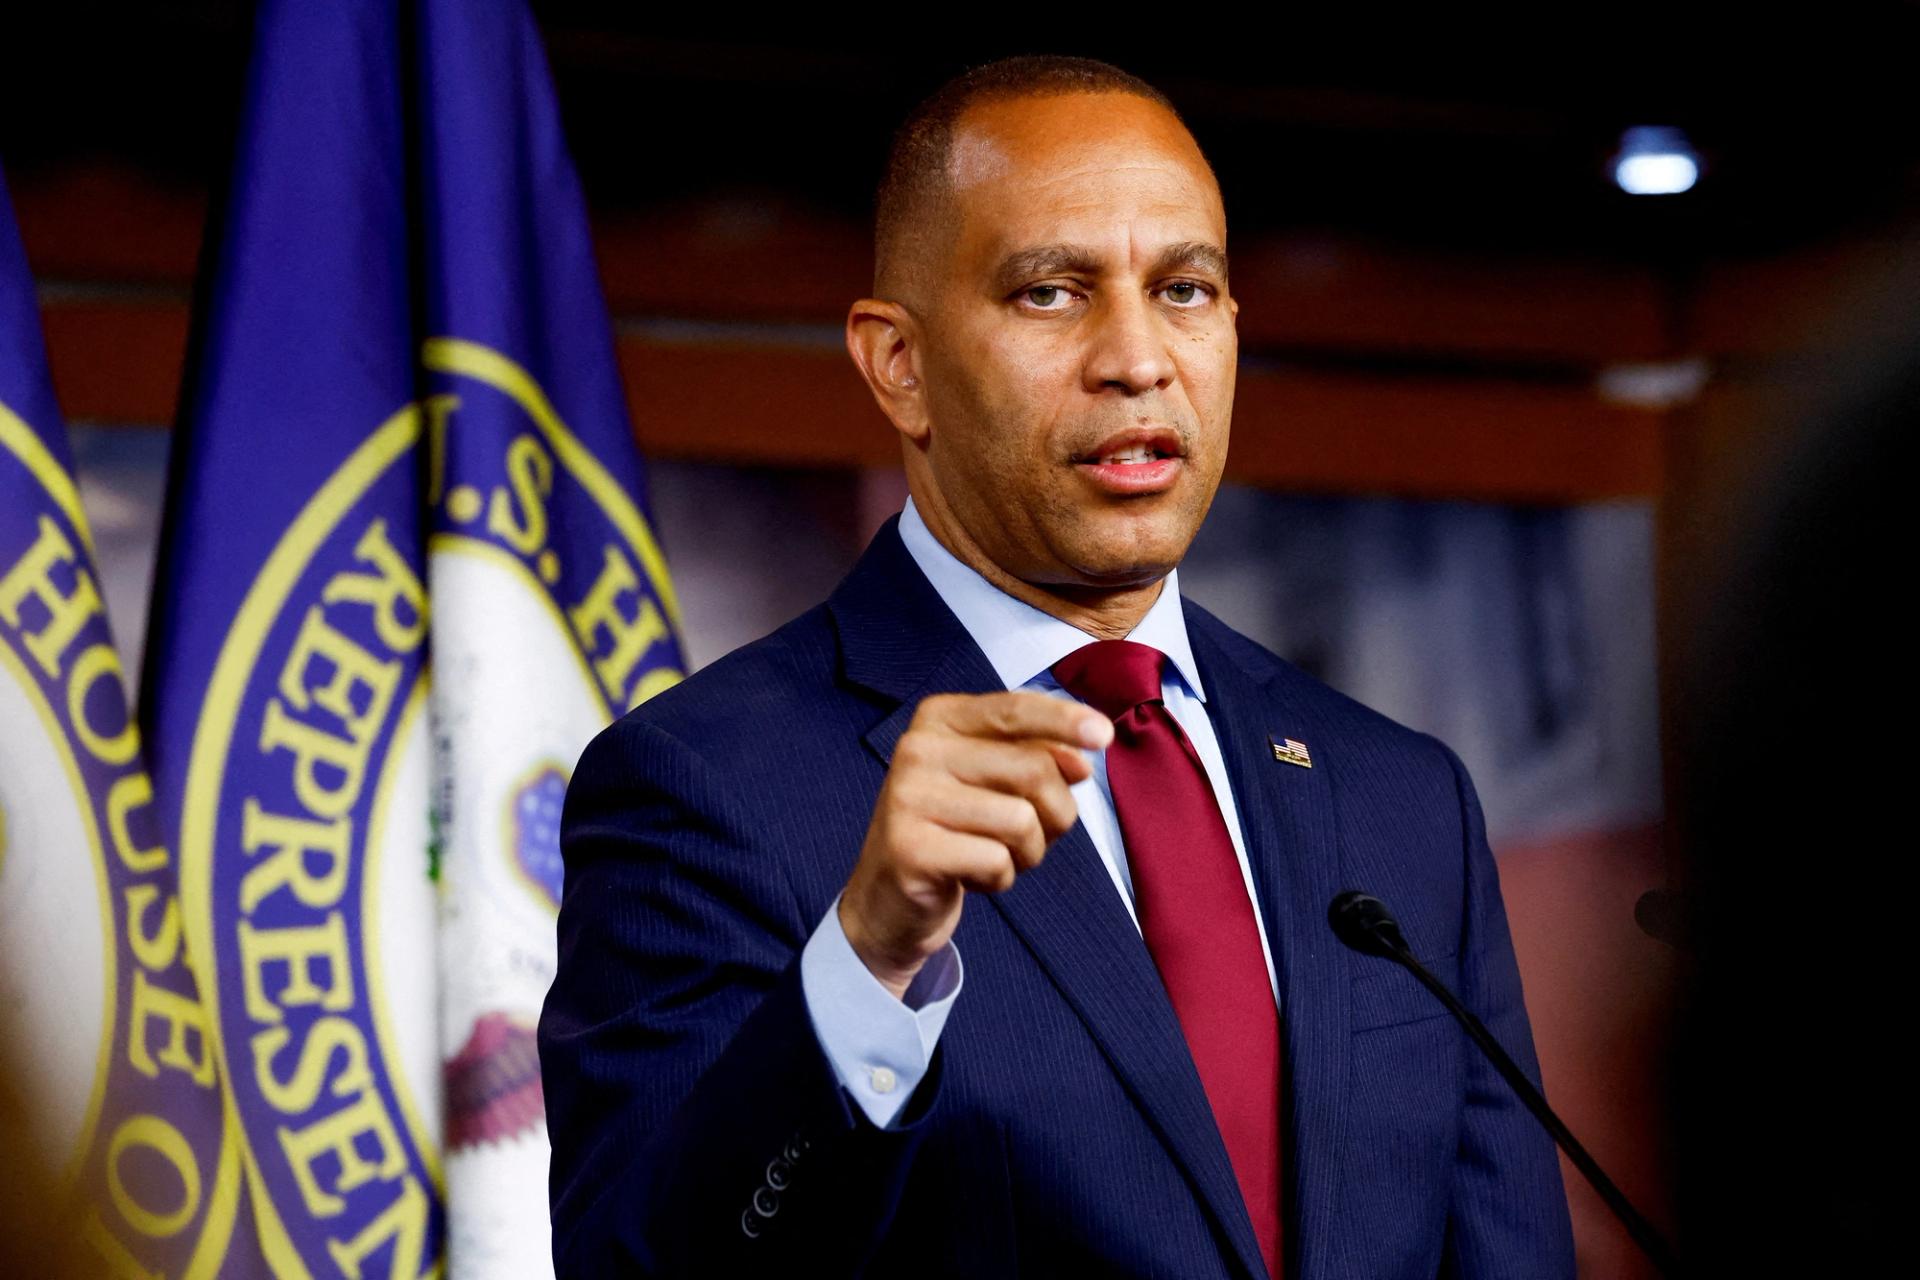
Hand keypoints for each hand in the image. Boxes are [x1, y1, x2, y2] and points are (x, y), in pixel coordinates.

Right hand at [839, 691, 1112, 998]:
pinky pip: (997, 861)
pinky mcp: (910, 848)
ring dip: (1028, 852)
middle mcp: (918, 748)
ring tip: (996, 856)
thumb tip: (1082, 762)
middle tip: (1031, 835)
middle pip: (1033, 768)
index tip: (1103, 736)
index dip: (1065, 720)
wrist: (888, 898)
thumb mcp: (994, 783)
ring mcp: (908, 797)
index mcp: (939, 719)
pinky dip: (1000, 878)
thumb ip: (1037, 758)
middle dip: (1055, 812)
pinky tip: (971, 877)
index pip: (1015, 709)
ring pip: (1021, 819)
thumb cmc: (953, 832)